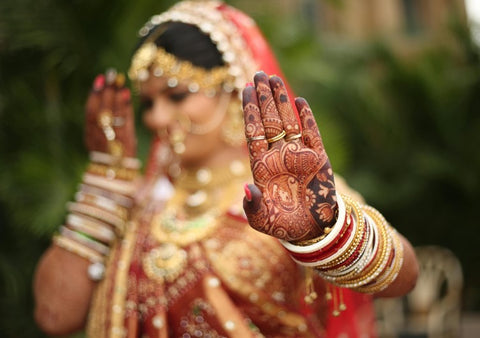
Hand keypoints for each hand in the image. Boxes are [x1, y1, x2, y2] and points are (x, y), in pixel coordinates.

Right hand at [85, 69, 135, 156]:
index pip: (90, 112)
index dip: (93, 95)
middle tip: (111, 74)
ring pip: (112, 114)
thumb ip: (97, 124)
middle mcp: (100, 137)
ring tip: (119, 80)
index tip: (98, 79)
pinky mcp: (126, 142)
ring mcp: (113, 139)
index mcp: (90, 136)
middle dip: (106, 91)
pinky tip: (126, 93)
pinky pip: (125, 121)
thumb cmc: (108, 154)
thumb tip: (101, 97)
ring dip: (115, 95)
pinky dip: (125, 107)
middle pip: (101, 110)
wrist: (118, 175)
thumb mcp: (98, 140)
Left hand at [242, 72, 336, 241]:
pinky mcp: (318, 159)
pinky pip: (311, 135)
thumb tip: (247, 188)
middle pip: (269, 120)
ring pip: (288, 122)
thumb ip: (252, 206)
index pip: (253, 132)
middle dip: (263, 97)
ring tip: (274, 78)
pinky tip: (299, 101)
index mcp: (261, 166)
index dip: (249, 111)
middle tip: (258, 74)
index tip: (244, 89)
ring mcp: (298, 155)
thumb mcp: (262, 220)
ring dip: (282, 100)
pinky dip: (306, 118)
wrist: (312, 231)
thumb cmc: (283, 226)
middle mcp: (278, 156)